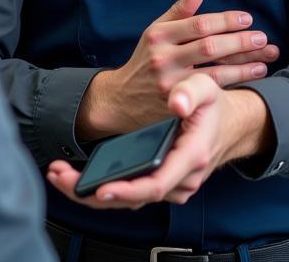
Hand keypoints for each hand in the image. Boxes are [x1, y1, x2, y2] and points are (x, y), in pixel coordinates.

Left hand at [49, 74, 272, 209]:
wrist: (229, 126)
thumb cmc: (214, 107)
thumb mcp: (207, 88)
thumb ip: (191, 91)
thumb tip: (176, 102)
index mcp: (190, 157)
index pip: (156, 184)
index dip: (127, 190)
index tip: (100, 190)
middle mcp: (180, 180)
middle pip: (134, 198)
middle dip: (93, 193)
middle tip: (60, 177)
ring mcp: (171, 186)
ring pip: (129, 199)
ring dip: (91, 192)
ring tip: (60, 174)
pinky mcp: (162, 185)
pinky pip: (132, 193)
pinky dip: (104, 188)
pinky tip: (78, 177)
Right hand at [75, 0, 278, 139]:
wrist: (123, 97)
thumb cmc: (146, 58)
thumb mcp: (156, 30)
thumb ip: (180, 9)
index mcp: (159, 34)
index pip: (199, 24)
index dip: (226, 20)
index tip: (247, 19)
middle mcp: (163, 57)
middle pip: (210, 47)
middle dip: (240, 41)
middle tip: (263, 38)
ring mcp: (171, 82)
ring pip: (215, 72)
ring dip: (245, 64)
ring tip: (266, 57)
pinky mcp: (179, 103)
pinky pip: (213, 90)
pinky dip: (237, 81)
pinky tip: (254, 73)